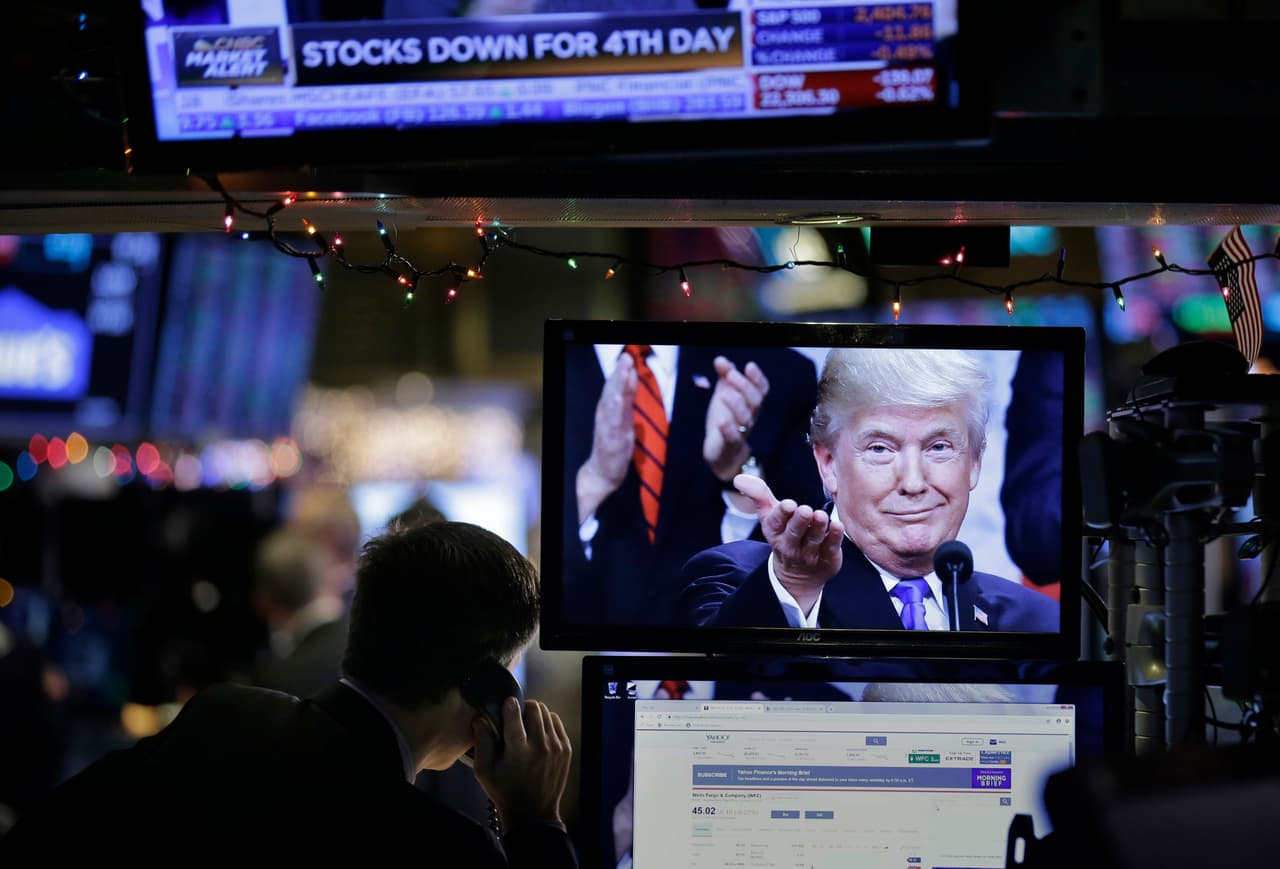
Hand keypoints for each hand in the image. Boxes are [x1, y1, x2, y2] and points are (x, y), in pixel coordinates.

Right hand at [472, 697, 572, 829]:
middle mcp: (540, 747)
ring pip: (546, 712)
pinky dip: (547, 722)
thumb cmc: (505, 792)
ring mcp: (556, 747)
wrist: (533, 813)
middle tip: (516, 717)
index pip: (515, 715)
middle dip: (523, 707)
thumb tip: (480, 719)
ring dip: (535, 714)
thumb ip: (481, 743)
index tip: (506, 702)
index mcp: (518, 752)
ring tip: (527, 725)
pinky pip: (556, 722)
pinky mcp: (565, 750)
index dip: (509, 704)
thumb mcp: (484, 772)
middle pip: (534, 708)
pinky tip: (538, 733)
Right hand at [577, 352, 637, 522]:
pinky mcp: (611, 443)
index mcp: (609, 410)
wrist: (602, 474)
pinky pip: (612, 426)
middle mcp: (606, 417)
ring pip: (611, 406)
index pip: (615, 388)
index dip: (621, 372)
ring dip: (616, 388)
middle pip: (611, 392)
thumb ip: (627, 397)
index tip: (627, 357)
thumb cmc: (613, 444)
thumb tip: (631, 374)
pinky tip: (618, 401)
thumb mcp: (623, 417)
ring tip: (622, 374)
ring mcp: (608, 430)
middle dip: (618, 375)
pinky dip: (614, 412)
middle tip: (625, 359)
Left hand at [703, 356, 767, 480]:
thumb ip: (724, 377)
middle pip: (755, 401)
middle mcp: (750, 417)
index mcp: (751, 403)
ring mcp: (742, 431)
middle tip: (731, 375)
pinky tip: (721, 421)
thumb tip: (721, 359)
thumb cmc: (726, 419)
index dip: (757, 378)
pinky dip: (728, 429)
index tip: (749, 366)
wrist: (720, 452)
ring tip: (724, 394)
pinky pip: (733, 438)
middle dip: (744, 386)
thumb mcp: (724, 394)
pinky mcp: (730, 445)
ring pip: (746, 418)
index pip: (762, 390)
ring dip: (736, 404)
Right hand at [734, 475, 843, 613]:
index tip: (788, 504)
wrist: (798, 575)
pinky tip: (838, 525)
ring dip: (818, 528)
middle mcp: (789, 545)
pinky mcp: (826, 559)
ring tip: (821, 516)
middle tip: (804, 510)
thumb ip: (758, 495)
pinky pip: (830, 548)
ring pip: (813, 540)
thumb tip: (738, 478)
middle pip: (794, 533)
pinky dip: (835, 537)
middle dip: (799, 521)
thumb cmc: (784, 533)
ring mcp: (808, 554)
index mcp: (774, 532)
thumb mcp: (769, 515)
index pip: (776, 522)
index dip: (782, 513)